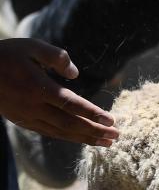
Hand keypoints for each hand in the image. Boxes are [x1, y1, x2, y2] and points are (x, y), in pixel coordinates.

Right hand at [0, 39, 117, 145]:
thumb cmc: (6, 55)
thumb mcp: (31, 46)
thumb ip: (56, 56)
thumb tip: (75, 73)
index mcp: (38, 87)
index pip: (71, 104)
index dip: (93, 113)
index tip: (112, 120)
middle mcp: (34, 106)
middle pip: (70, 123)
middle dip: (96, 131)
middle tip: (117, 136)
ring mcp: (28, 116)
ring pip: (61, 132)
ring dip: (86, 139)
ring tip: (107, 142)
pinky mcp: (23, 121)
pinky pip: (50, 132)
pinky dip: (69, 137)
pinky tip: (84, 139)